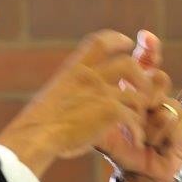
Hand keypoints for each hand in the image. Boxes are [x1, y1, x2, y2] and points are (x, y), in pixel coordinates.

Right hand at [0, 30, 156, 177]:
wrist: (37, 134)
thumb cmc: (38, 122)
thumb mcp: (54, 94)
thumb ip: (70, 89)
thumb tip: (72, 96)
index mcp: (74, 69)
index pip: (99, 42)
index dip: (116, 40)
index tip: (127, 41)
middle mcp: (90, 76)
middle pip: (128, 64)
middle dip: (141, 75)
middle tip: (144, 87)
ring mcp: (101, 92)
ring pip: (135, 95)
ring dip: (139, 110)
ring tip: (138, 122)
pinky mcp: (110, 110)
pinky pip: (134, 118)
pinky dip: (137, 132)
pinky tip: (136, 141)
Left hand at [95, 31, 181, 181]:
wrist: (138, 175)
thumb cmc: (121, 147)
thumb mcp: (105, 128)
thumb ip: (98, 111)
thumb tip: (82, 93)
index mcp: (139, 91)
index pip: (147, 63)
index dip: (149, 49)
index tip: (144, 37)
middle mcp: (158, 96)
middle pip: (159, 78)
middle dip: (146, 92)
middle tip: (138, 107)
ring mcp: (174, 110)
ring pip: (165, 104)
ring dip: (150, 123)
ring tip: (144, 138)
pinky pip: (174, 121)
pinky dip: (161, 136)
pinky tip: (155, 145)